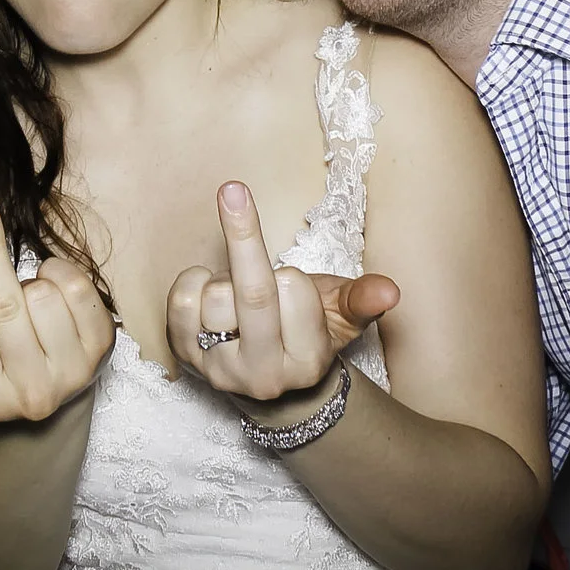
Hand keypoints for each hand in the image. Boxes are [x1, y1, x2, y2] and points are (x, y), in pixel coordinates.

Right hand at [0, 195, 113, 422]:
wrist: (42, 397)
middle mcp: (36, 393)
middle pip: (4, 302)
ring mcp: (75, 370)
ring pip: (41, 291)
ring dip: (28, 283)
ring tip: (24, 305)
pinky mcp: (102, 346)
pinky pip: (78, 285)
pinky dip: (58, 272)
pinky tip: (50, 289)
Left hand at [168, 181, 399, 407]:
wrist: (268, 380)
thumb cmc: (308, 332)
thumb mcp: (340, 315)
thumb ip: (362, 299)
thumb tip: (389, 291)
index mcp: (307, 361)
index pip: (295, 292)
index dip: (292, 275)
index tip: (292, 281)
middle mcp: (263, 374)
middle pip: (253, 295)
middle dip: (243, 235)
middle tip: (233, 189)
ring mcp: (220, 369)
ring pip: (214, 294)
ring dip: (224, 277)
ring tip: (239, 292)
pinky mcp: (185, 358)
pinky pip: (180, 300)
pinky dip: (193, 283)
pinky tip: (210, 295)